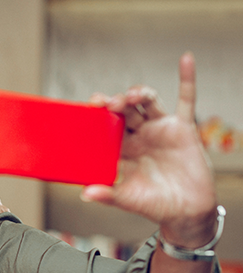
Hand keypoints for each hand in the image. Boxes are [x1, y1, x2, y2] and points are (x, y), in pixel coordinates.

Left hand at [83, 52, 218, 246]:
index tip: (90, 105)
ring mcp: (160, 129)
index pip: (105, 127)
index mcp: (121, 149)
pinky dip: (187, 79)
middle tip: (108, 103)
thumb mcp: (128, 200)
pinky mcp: (183, 128)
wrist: (187, 211)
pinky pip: (186, 100)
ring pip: (147, 103)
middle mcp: (138, 136)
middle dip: (116, 103)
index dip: (98, 115)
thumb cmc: (154, 205)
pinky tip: (185, 60)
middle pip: (124, 111)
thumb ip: (108, 194)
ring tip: (131, 96)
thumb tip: (85, 194)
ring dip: (139, 94)